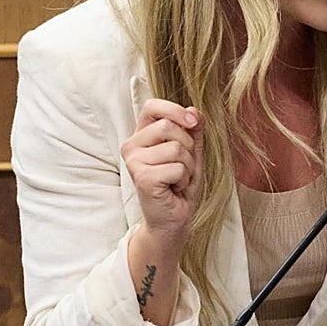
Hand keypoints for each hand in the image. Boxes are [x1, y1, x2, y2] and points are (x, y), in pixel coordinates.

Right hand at [121, 99, 204, 248]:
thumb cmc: (179, 185)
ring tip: (178, 179)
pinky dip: (184, 179)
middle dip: (188, 147)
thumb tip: (195, 110)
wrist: (173, 219)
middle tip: (183, 167)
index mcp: (141, 135)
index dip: (175, 110)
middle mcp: (132, 146)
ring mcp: (134, 162)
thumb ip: (193, 131)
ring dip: (188, 166)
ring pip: (176, 148)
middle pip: (169, 127)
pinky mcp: (142, 177)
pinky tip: (174, 188)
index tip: (192, 122)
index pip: (152, 106)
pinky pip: (178, 168)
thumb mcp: (191, 153)